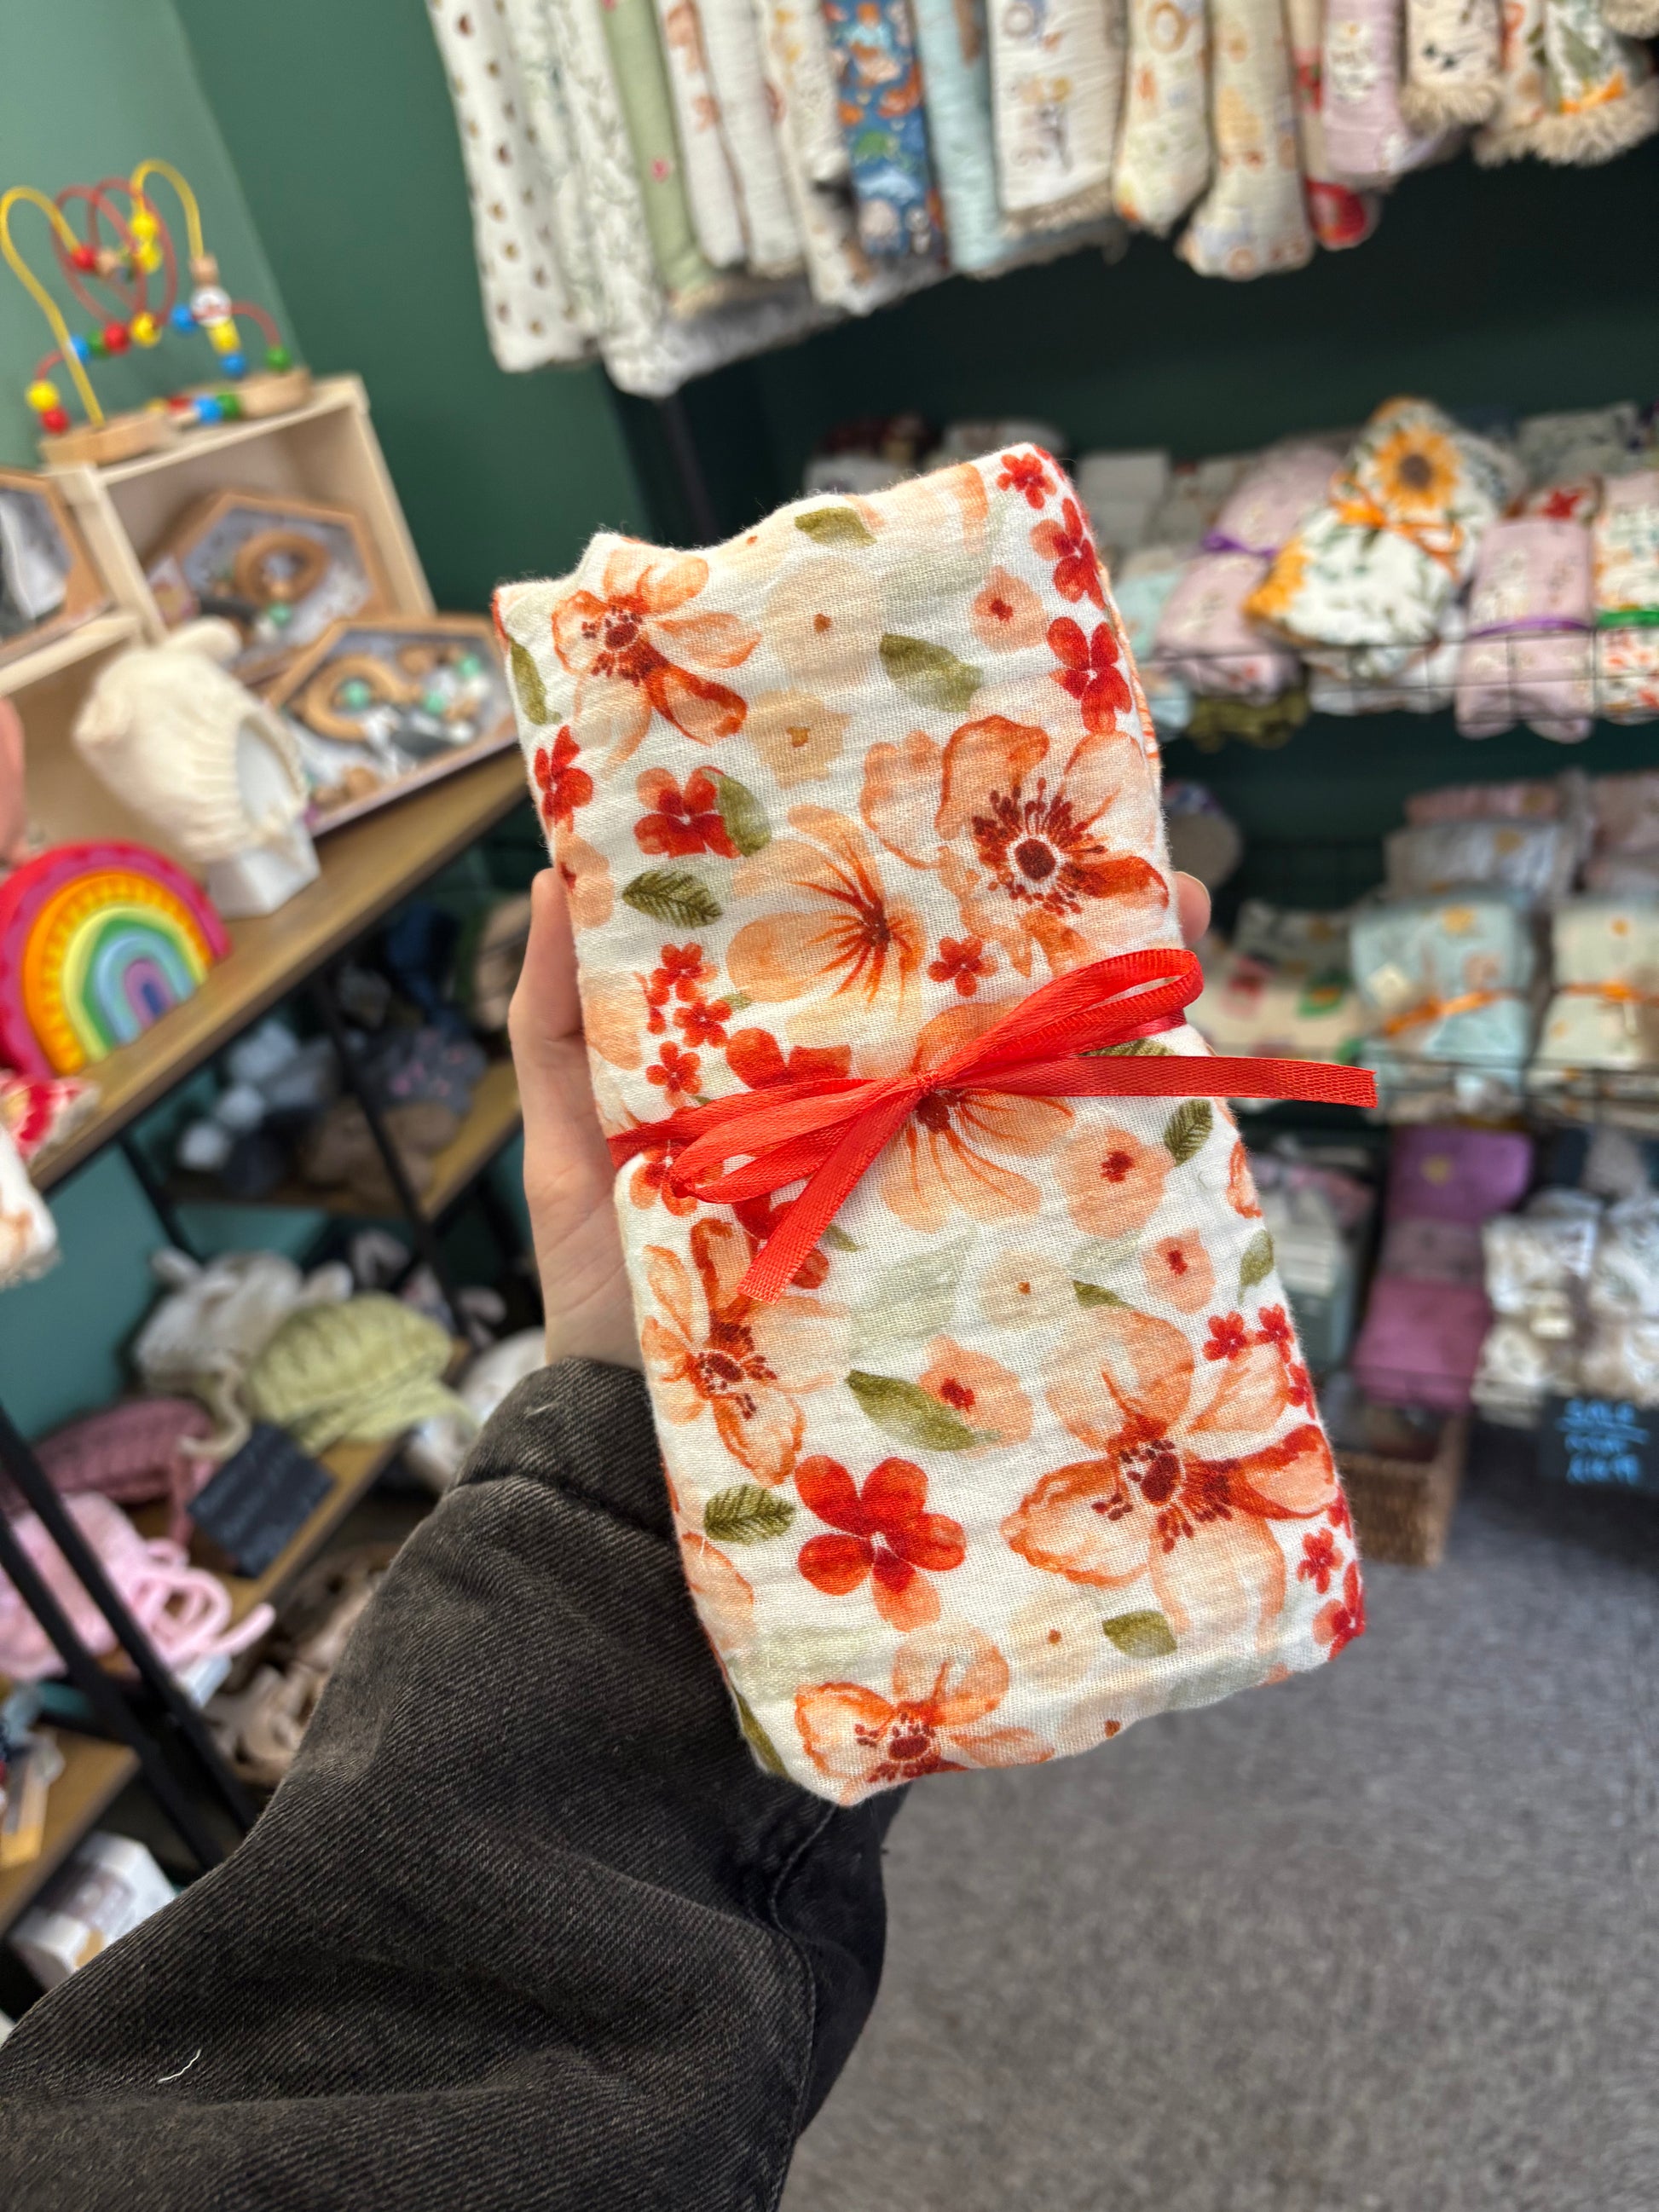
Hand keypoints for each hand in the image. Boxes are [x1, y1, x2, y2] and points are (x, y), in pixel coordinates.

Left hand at [509, 868, 1213, 1369]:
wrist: (638, 1442)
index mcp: (793, 1065)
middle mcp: (875, 1111)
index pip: (876, 958)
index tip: (979, 808)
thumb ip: (557, 1022)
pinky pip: (1047, 1194)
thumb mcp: (565, 1143)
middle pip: (979, 1003)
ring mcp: (922, 1186)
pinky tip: (1170, 1078)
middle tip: (1144, 870)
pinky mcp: (950, 1264)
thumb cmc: (601, 1287)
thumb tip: (554, 871)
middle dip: (1067, 930)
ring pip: (1036, 1081)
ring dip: (1116, 1008)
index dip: (933, 885)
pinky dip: (1119, 1141)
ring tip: (1174, 935)